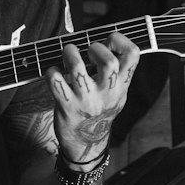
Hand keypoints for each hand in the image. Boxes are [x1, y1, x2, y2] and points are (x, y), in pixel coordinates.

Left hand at [48, 30, 138, 163]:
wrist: (86, 143)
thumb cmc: (100, 112)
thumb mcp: (117, 94)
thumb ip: (118, 72)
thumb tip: (109, 41)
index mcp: (121, 86)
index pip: (132, 55)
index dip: (120, 41)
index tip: (108, 41)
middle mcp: (106, 93)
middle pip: (108, 62)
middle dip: (95, 48)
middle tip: (87, 51)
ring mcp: (86, 100)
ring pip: (77, 68)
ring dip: (70, 53)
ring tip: (68, 53)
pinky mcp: (66, 106)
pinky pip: (55, 81)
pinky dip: (52, 71)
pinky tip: (55, 72)